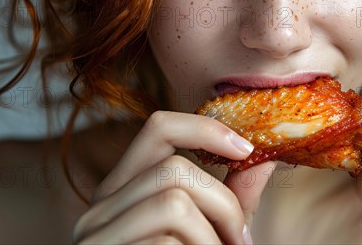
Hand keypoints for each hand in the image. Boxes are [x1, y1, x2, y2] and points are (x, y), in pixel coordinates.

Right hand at [72, 111, 274, 243]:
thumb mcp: (207, 232)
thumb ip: (231, 198)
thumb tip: (265, 159)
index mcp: (125, 189)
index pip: (159, 128)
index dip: (205, 128)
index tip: (245, 149)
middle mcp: (100, 208)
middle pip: (174, 170)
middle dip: (224, 204)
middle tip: (241, 241)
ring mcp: (96, 238)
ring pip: (174, 203)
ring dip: (214, 237)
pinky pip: (166, 243)